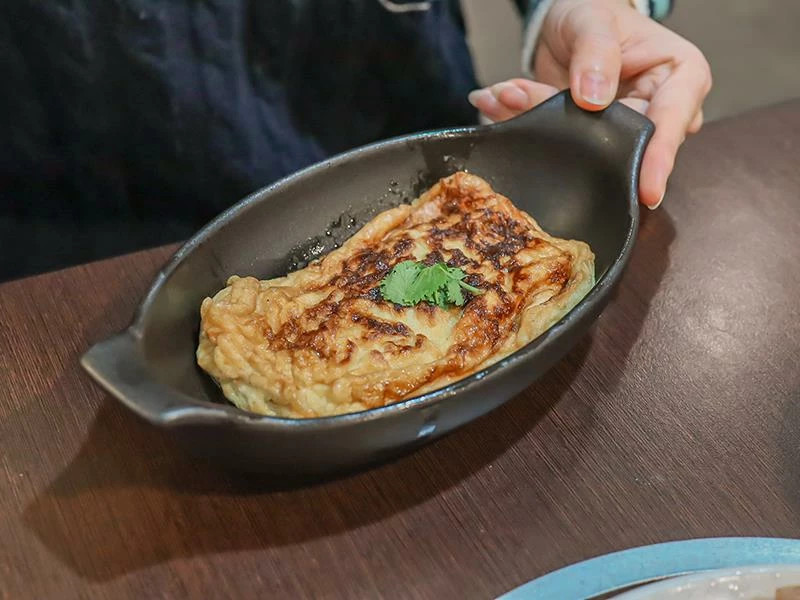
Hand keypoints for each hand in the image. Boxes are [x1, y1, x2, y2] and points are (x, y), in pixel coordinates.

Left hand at [467, 0, 711, 208]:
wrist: (568, 21)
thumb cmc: (594, 14)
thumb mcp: (593, 19)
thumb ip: (595, 53)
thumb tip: (594, 98)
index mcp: (681, 78)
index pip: (672, 123)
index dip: (658, 158)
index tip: (646, 191)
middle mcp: (659, 111)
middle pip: (625, 145)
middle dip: (572, 133)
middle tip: (516, 99)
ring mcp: (623, 132)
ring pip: (585, 150)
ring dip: (539, 125)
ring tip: (505, 94)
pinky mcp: (590, 142)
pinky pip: (559, 146)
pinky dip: (527, 122)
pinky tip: (502, 101)